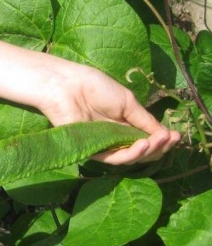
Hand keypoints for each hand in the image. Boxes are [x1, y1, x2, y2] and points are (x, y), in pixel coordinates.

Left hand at [37, 63, 179, 164]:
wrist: (69, 86)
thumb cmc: (96, 88)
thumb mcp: (128, 103)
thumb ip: (144, 120)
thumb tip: (165, 135)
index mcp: (124, 124)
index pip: (147, 139)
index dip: (163, 140)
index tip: (177, 136)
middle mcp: (115, 137)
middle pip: (142, 151)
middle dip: (159, 147)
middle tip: (169, 139)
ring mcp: (103, 144)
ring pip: (130, 157)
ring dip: (147, 151)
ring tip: (157, 141)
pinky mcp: (91, 150)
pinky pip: (113, 159)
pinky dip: (130, 154)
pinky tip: (143, 145)